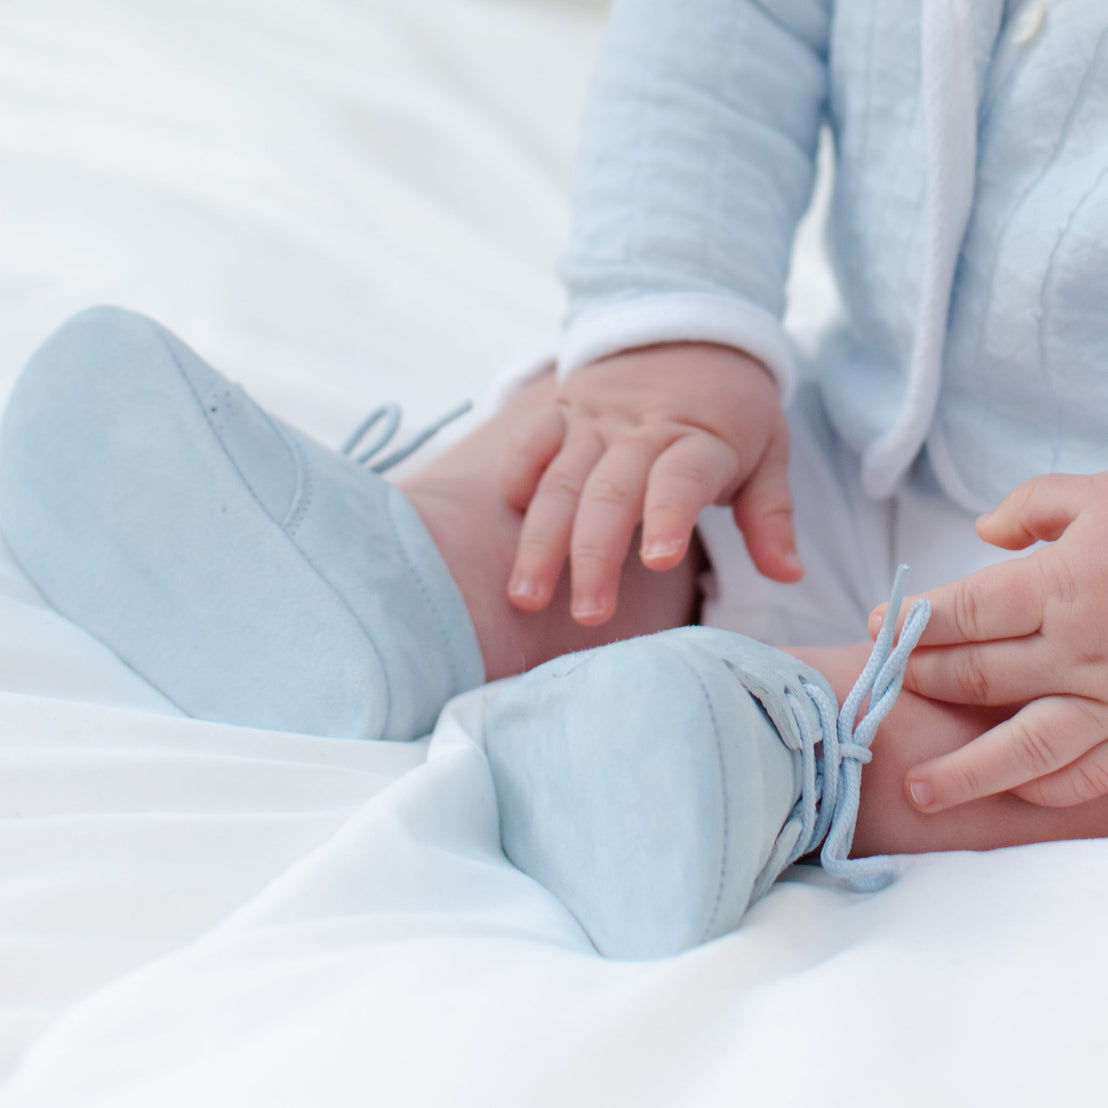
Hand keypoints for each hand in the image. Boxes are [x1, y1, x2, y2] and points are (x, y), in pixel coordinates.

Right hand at [501, 343, 801, 624]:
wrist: (688, 328)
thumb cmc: (732, 409)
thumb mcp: (769, 451)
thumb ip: (771, 514)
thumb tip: (789, 574)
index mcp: (699, 438)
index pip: (681, 479)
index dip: (670, 516)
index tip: (659, 562)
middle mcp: (641, 429)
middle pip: (611, 493)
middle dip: (594, 555)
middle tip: (589, 614)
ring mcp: (594, 420)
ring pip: (561, 480)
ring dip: (541, 539)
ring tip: (527, 595)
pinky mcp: (561, 411)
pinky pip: (529, 441)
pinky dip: (517, 475)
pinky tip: (512, 518)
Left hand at [868, 472, 1107, 809]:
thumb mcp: (1104, 496)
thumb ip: (1035, 506)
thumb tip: (985, 531)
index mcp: (1061, 586)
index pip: (960, 612)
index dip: (911, 622)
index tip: (877, 628)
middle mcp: (1081, 651)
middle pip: (977, 677)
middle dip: (922, 684)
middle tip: (879, 695)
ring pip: (1026, 746)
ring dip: (967, 771)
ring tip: (916, 791)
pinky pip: (1094, 773)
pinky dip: (1051, 788)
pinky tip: (1016, 794)